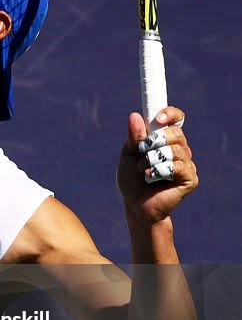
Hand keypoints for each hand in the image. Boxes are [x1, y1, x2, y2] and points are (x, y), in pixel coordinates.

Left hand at [117, 106, 197, 223]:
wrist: (135, 204)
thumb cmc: (132, 178)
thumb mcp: (129, 154)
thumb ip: (134, 137)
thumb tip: (135, 115)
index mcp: (166, 139)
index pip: (176, 118)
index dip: (170, 114)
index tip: (158, 119)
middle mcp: (180, 149)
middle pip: (176, 133)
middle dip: (154, 141)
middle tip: (142, 153)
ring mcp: (187, 164)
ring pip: (174, 150)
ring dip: (152, 159)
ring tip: (142, 170)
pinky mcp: (190, 178)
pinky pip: (177, 167)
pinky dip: (158, 171)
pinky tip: (150, 178)